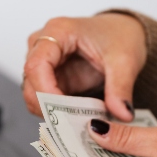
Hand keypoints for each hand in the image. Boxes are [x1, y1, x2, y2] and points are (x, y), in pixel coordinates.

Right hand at [22, 14, 146, 121]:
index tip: (64, 112)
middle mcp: (44, 45)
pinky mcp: (51, 79)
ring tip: (79, 121)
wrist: (124, 33)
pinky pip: (45, 101)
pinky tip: (77, 118)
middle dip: (49, 108)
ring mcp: (45, 63)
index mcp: (58, 31)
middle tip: (74, 124)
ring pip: (34, 95)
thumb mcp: (125, 60)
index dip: (45, 92)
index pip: (36, 65)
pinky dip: (58, 113)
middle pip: (30, 83)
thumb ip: (121, 88)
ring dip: (53, 112)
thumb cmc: (119, 35)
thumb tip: (122, 114)